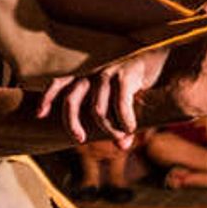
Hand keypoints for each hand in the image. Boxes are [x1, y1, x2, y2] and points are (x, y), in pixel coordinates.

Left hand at [38, 46, 169, 146]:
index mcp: (88, 77)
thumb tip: (122, 147)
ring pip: (96, 109)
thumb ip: (117, 119)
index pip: (59, 82)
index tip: (40, 115)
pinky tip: (131, 129)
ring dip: (108, 130)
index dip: (47, 97)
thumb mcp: (123, 98)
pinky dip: (125, 121)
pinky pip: (120, 103)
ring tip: (121, 139)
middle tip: (80, 140)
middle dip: (71, 123)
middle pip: (70, 99)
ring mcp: (110, 73)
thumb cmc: (142, 83)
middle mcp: (94, 74)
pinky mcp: (127, 73)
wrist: (167, 61)